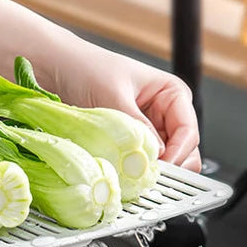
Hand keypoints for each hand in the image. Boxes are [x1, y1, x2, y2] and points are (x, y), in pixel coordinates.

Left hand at [52, 44, 201, 171]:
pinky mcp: (129, 146)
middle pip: (183, 152)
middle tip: (148, 177)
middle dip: (170, 167)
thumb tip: (153, 155)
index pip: (188, 132)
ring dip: (153, 173)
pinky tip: (124, 175)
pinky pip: (140, 165)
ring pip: (164, 163)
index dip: (178, 154)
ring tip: (134, 177)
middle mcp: (164, 115)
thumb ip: (137, 128)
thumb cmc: (88, 69)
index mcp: (172, 95)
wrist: (58, 69)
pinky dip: (136, 174)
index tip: (160, 168)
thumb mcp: (115, 97)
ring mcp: (148, 132)